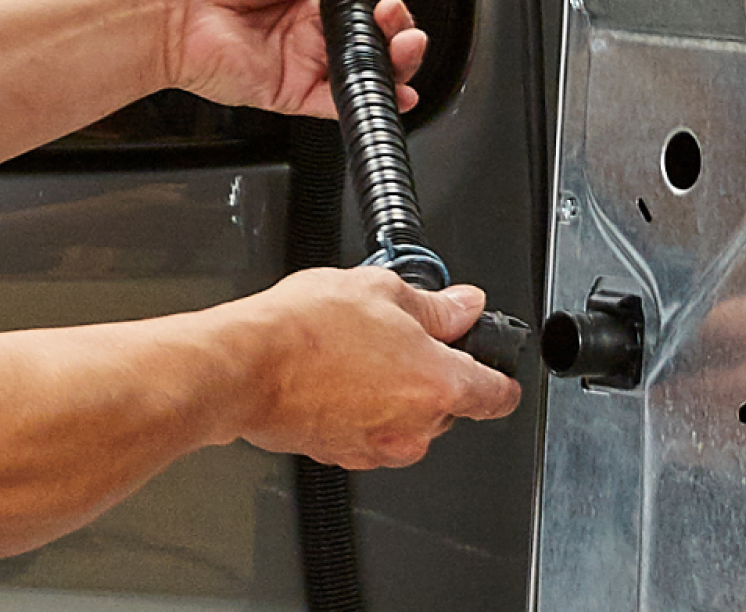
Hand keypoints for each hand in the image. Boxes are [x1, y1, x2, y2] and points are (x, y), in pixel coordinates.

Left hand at [160, 0, 427, 117]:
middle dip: (400, 33)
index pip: (370, 0)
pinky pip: (340, 104)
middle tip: (391, 21)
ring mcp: (304, 60)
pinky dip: (370, 102)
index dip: (389, 3)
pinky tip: (392, 91)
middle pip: (375, 39)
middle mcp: (312, 24)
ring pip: (365, 72)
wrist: (177, 1)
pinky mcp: (294, 92)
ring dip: (396, 64)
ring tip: (400, 47)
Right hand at [229, 267, 519, 468]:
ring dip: (396, 393)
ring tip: (358, 353)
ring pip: (409, 420)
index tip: (494, 365)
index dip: (500, 376)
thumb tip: (464, 306)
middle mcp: (415, 425)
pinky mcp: (345, 455)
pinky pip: (371, 433)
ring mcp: (379, 446)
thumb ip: (436, 305)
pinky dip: (363, 411)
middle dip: (433, 372)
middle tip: (400, 337)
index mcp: (439, 384)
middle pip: (450, 405)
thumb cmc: (305, 331)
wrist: (244, 365)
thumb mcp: (382, 290)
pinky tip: (337, 377)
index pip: (499, 396)